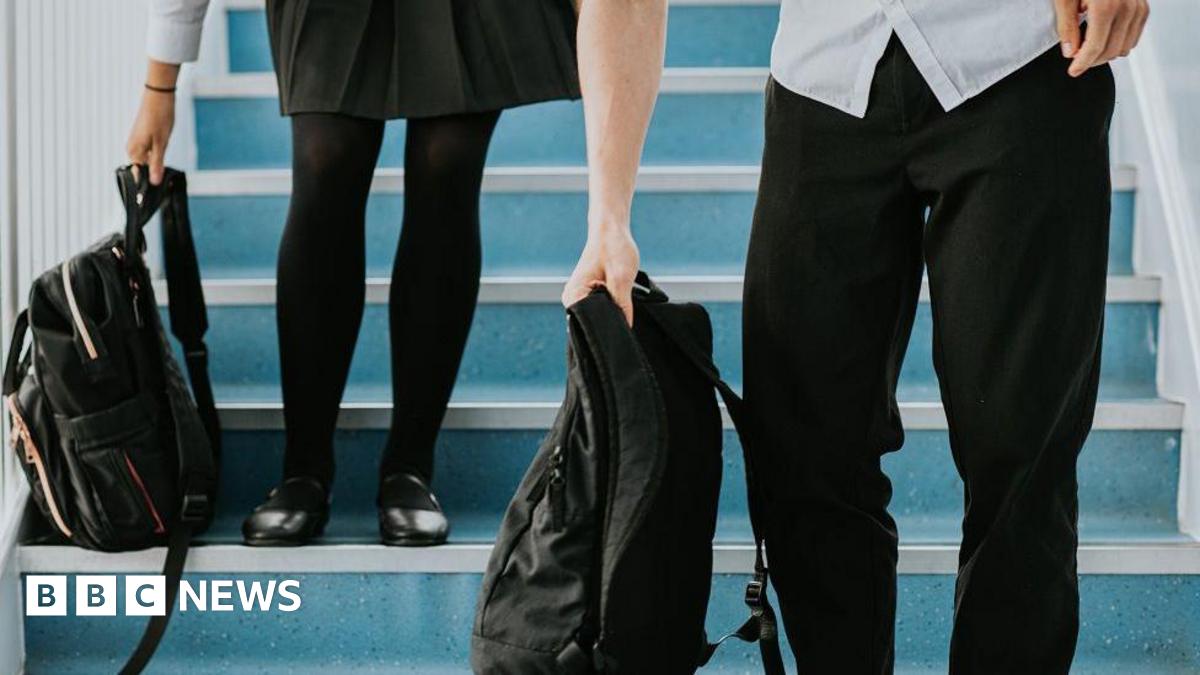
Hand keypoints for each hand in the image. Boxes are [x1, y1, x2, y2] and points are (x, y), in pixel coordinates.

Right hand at [126, 61, 179, 184]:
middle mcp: (132, 148)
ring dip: (154, 169)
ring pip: (146, 162)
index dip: (145, 186)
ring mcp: (137, 143)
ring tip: (165, 178)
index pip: (137, 176)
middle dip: (151, 178)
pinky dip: (155, 160)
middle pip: (141, 170)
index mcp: (134, 151)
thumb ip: (157, 163)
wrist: (159, 96)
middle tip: (164, 190)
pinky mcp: (143, 138)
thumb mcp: (162, 143)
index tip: (150, 199)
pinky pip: (148, 154)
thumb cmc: (160, 117)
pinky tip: (164, 162)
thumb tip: (153, 182)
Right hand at [562, 225, 639, 324]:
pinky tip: (622, 297)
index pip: (591, 325)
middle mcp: (572, 299)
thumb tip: (626, 328)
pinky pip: (603, 306)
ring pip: (601, 314)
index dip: (610, 328)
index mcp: (573, 297)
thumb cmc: (613, 248)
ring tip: (624, 300)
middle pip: (595, 322)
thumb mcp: (622, 278)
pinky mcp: (590, 292)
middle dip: (613, 320)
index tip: (624, 328)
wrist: (610, 229)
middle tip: (628, 311)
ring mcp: (580, 295)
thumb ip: (622, 305)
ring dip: (614, 312)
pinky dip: (614, 305)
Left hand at [1056, 0, 1149, 76]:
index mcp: (1106, 7)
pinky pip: (1133, 36)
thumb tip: (1070, 52)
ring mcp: (1138, 8)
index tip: (1073, 71)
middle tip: (1076, 59)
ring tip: (1087, 47)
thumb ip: (1067, 27)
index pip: (1095, 47)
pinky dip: (1119, 42)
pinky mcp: (1143, 8)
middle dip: (1092, 60)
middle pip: (1111, 50)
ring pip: (1124, 47)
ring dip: (1105, 53)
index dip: (1082, 63)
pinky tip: (1103, 38)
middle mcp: (1127, 8)